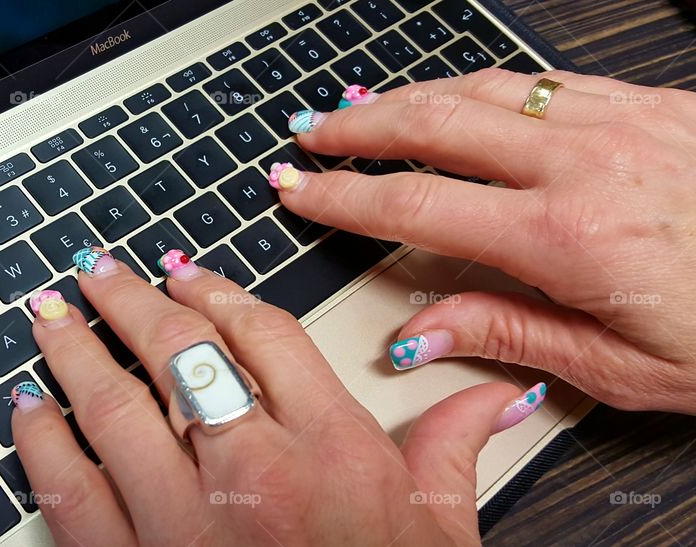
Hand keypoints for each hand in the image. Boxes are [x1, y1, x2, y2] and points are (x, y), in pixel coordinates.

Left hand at [10, 249, 544, 545]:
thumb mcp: (439, 530)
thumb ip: (454, 447)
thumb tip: (495, 394)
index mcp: (331, 448)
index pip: (261, 334)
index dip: (215, 291)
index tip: (184, 272)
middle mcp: (253, 471)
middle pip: (177, 351)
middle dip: (129, 301)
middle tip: (97, 270)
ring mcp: (183, 520)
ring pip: (112, 406)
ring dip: (72, 351)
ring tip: (50, 315)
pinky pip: (70, 489)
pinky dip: (40, 441)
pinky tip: (27, 407)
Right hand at [277, 68, 695, 413]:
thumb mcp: (615, 366)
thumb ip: (506, 332)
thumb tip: (421, 326)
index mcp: (564, 236)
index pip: (417, 204)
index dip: (344, 194)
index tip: (302, 188)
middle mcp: (584, 163)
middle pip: (436, 125)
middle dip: (360, 128)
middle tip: (313, 133)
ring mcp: (618, 122)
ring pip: (483, 89)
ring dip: (410, 96)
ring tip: (364, 107)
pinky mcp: (648, 103)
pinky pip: (541, 78)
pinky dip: (482, 83)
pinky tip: (456, 93)